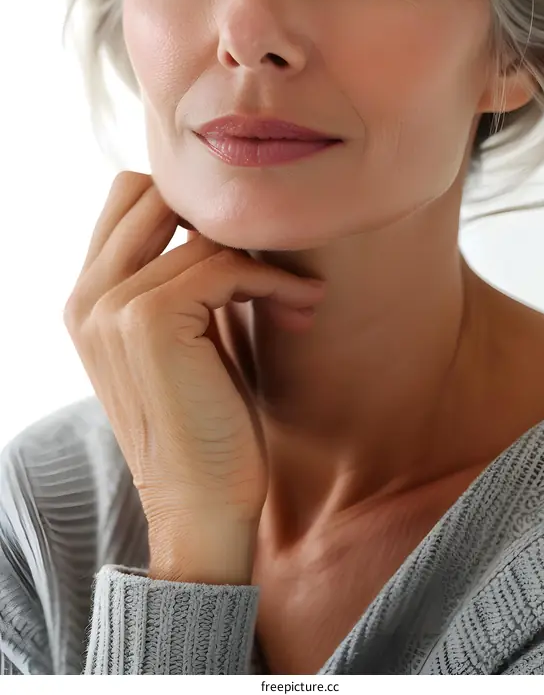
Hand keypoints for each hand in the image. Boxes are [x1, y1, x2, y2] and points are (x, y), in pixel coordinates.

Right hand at [63, 171, 325, 540]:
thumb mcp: (181, 338)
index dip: (191, 206)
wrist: (199, 507)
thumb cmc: (202, 423)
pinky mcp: (148, 321)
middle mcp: (87, 296)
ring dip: (265, 258)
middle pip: (154, 193)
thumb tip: (222, 219)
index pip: (129, 197)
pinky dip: (273, 283)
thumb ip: (177, 280)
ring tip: (298, 297)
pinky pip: (225, 265)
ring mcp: (111, 307)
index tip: (244, 248)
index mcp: (87, 298)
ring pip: (203, 232)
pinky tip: (299, 312)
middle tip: (270, 260)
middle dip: (223, 220)